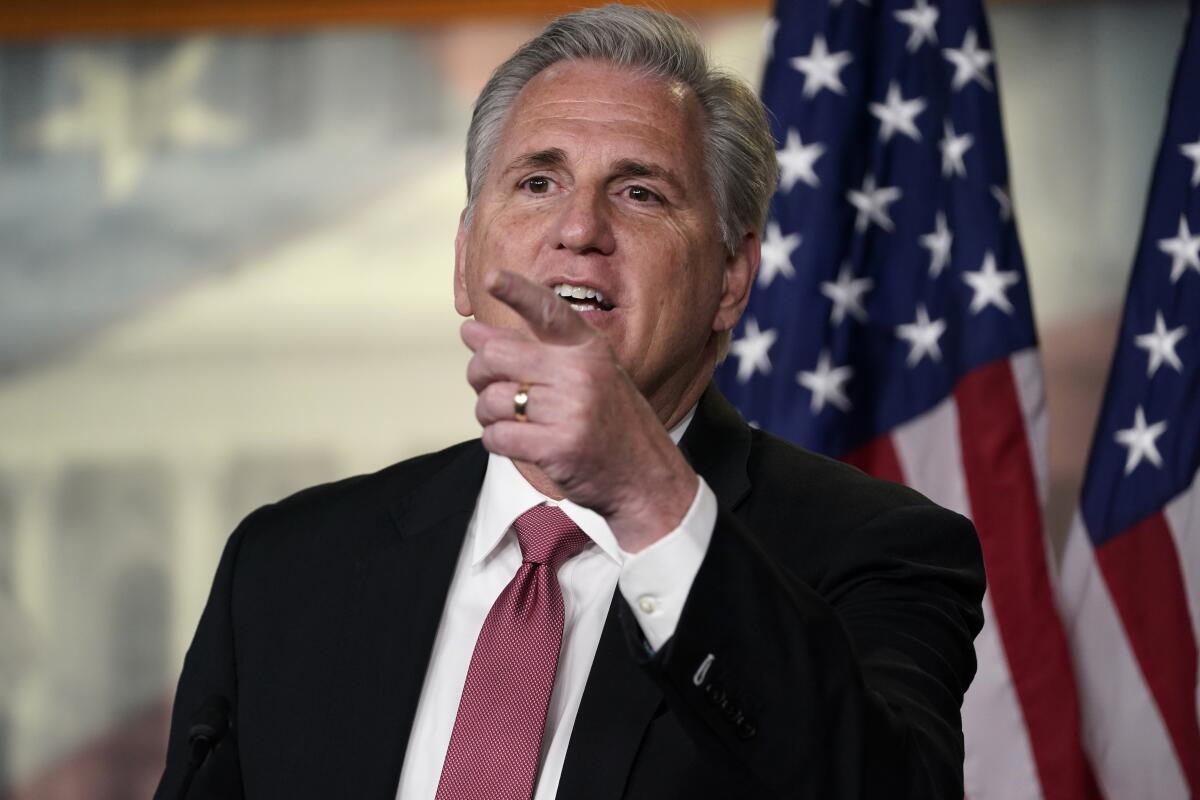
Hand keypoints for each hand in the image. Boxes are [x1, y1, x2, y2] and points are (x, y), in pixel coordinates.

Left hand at [462, 270, 697, 552]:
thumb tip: (471, 331)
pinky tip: (514, 441)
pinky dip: (495, 440)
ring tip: (508, 419)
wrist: (644, 477)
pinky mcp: (558, 446)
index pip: (549, 311)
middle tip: (484, 384)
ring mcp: (571, 410)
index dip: (518, 292)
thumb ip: (531, 351)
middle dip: (478, 372)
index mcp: (589, 348)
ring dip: (487, 413)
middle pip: (497, 356)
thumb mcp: (583, 376)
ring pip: (492, 399)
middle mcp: (580, 373)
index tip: (493, 278)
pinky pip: (497, 436)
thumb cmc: (608, 423)